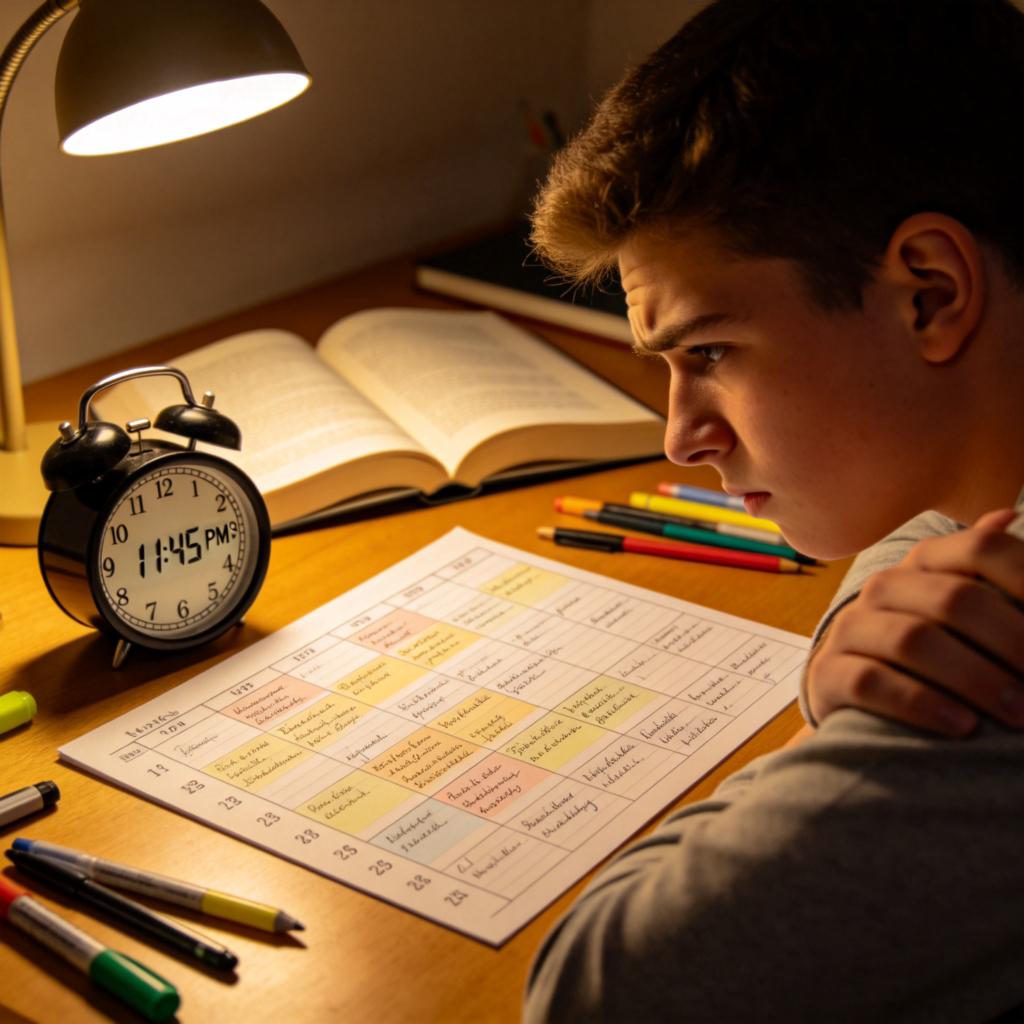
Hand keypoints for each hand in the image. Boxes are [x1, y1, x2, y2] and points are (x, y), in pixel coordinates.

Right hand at [806, 509, 1023, 735]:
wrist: (854, 686)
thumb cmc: (931, 647)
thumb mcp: (960, 606)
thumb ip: (987, 569)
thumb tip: (1008, 516)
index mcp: (925, 562)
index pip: (982, 548)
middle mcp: (884, 587)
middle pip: (954, 600)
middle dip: (1011, 642)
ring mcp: (851, 628)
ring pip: (913, 640)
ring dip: (974, 678)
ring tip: (1017, 713)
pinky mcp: (828, 672)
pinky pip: (870, 682)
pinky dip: (920, 703)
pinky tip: (961, 725)